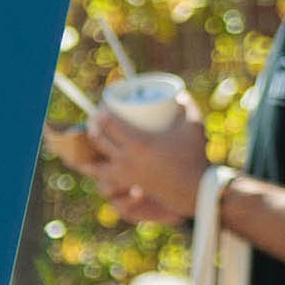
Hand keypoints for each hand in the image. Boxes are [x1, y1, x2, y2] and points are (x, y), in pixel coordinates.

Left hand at [53, 100, 209, 224]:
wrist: (196, 190)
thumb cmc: (195, 157)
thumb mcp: (194, 125)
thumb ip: (187, 105)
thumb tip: (180, 93)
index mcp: (138, 143)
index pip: (108, 123)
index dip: (101, 111)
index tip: (103, 103)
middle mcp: (126, 160)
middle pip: (97, 139)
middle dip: (92, 125)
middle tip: (96, 116)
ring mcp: (125, 175)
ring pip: (95, 162)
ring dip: (89, 149)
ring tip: (92, 138)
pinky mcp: (128, 184)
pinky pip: (103, 177)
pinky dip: (94, 169)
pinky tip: (90, 164)